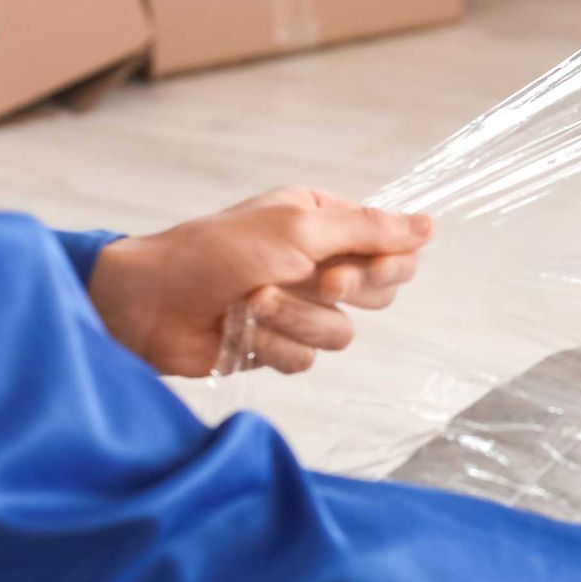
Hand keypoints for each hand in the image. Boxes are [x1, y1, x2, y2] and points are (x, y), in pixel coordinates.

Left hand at [88, 188, 432, 377]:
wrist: (150, 303)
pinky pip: (307, 359)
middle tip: (316, 282)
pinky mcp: (278, 345)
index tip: (364, 268)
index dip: (387, 265)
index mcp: (325, 222)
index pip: (393, 249)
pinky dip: (273, 346)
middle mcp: (318, 262)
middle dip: (340, 293)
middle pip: (379, 293)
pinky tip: (242, 331)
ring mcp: (299, 307)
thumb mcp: (298, 228)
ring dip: (296, 319)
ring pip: (342, 332)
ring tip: (253, 303)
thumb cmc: (217, 251)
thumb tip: (430, 225)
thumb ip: (369, 229)